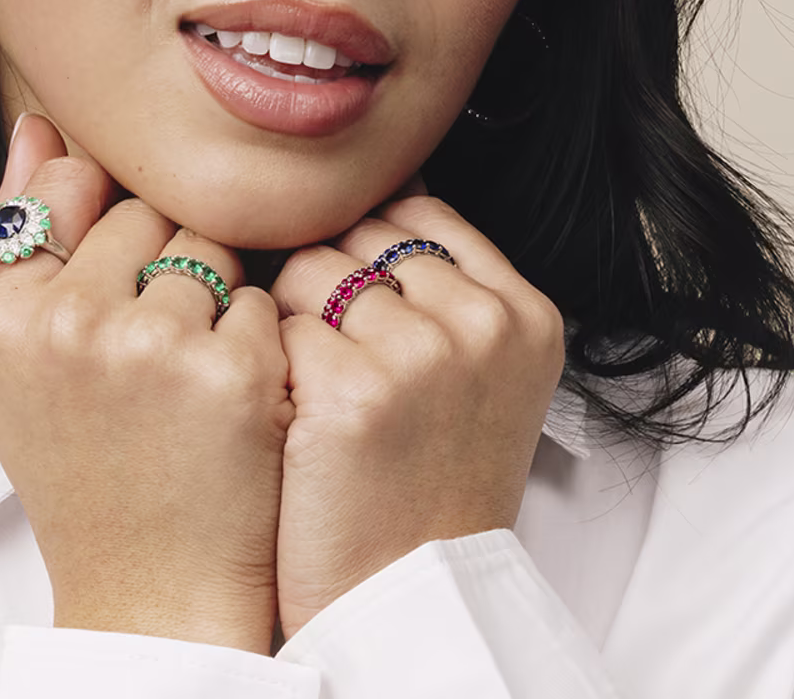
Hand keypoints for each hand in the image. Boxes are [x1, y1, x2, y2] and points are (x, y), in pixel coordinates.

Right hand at [0, 113, 293, 652]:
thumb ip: (23, 234)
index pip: (71, 184)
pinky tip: (233, 405)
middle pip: (147, 210)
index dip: (106, 233)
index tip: (113, 288)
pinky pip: (260, 301)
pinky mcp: (234, 374)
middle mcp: (69, 322)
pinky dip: (259, 345)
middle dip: (163, 263)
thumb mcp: (20, 355)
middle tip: (152, 354)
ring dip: (214, 297)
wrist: (149, 587)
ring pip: (210, 246)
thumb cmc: (85, 463)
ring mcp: (153, 346)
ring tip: (188, 379)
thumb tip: (37, 122)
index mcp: (4, 314)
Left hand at [267, 191, 568, 638]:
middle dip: (323, 277)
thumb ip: (450, 293)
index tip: (346, 292)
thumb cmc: (428, 485)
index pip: (421, 211)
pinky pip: (277, 325)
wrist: (405, 594)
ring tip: (303, 385)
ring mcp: (420, 352)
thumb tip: (379, 198)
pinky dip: (267, 362)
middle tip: (319, 349)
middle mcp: (482, 323)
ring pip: (311, 269)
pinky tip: (284, 413)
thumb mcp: (481, 379)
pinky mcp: (351, 389)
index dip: (364, 243)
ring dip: (289, 318)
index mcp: (526, 314)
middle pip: (360, 232)